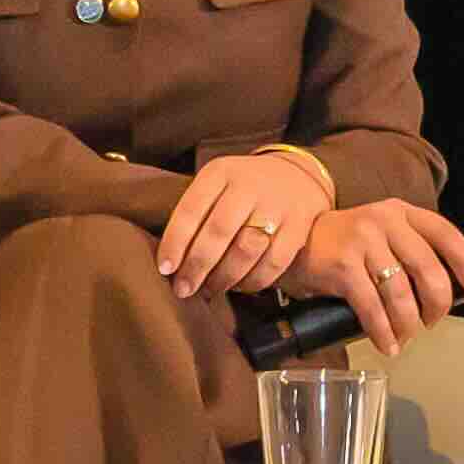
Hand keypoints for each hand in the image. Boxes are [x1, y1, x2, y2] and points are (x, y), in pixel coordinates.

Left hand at [161, 146, 339, 301]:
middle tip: (184, 289)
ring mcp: (277, 204)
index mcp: (220, 173)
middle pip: (218, 232)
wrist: (295, 177)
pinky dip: (252, 281)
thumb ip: (195, 215)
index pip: (191, 209)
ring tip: (210, 290)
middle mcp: (249, 185)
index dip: (175, 242)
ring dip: (223, 278)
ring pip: (246, 250)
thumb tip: (170, 264)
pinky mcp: (298, 226)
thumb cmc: (241, 190)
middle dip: (197, 266)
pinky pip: (273, 263)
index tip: (165, 269)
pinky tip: (238, 286)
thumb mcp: (216, 186)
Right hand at [282, 198, 463, 346]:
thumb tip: (443, 290)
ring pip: (401, 294)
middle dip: (437, 305)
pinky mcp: (342, 266)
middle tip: (431, 322)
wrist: (294, 241)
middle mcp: (385, 221)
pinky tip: (388, 344)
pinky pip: (372, 308)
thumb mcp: (381, 234)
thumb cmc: (344, 245)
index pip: (445, 234)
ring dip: (408, 324)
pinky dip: (384, 332)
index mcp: (401, 213)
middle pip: (428, 270)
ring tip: (406, 336)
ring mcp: (362, 242)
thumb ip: (409, 250)